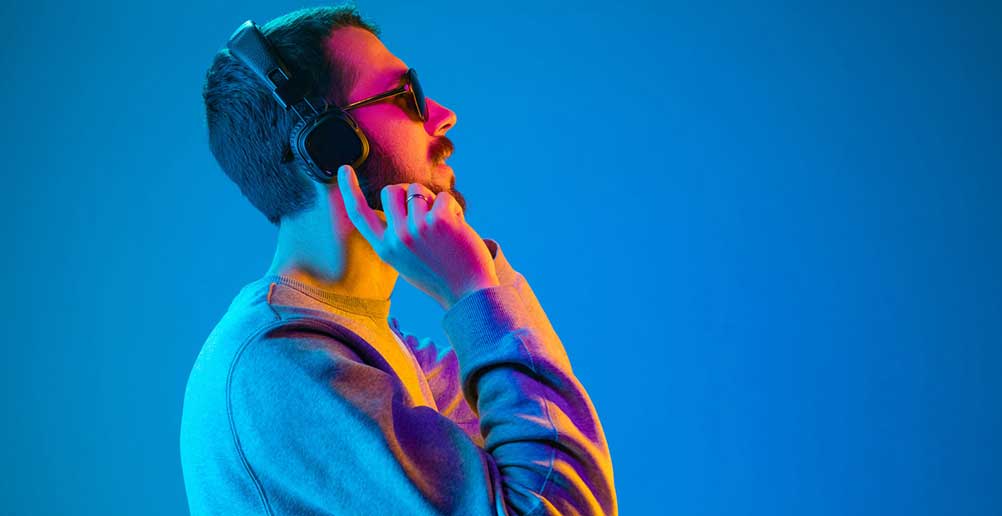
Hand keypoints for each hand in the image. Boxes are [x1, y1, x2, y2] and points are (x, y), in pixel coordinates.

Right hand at [336, 165, 499, 309]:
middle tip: (426, 210)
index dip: (348, 189)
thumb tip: (401, 199)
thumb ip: (398, 235)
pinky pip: (442, 197)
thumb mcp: (408, 260)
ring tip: (446, 226)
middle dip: (408, 192)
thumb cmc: (441, 275)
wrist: (468, 293)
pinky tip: (459, 228)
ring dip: (434, 202)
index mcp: (384, 249)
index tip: (344, 168)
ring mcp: (415, 228)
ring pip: (417, 190)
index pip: (359, 214)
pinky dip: (454, 208)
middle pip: (391, 190)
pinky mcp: (438, 220)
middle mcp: (396, 238)